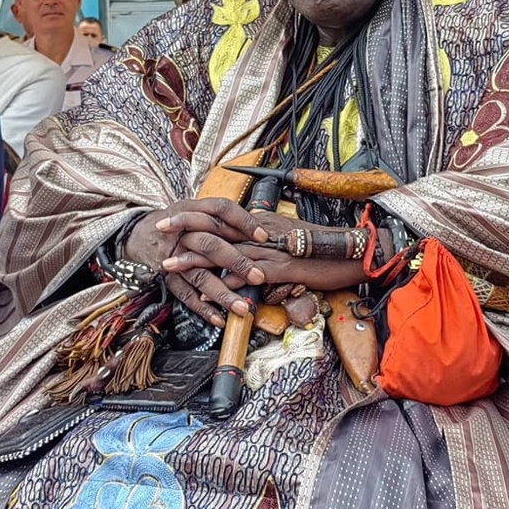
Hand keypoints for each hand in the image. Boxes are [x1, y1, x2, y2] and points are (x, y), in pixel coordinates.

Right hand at [123, 198, 268, 323]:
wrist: (140, 233)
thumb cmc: (178, 223)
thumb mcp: (196, 211)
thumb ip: (223, 219)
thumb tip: (260, 233)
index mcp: (192, 210)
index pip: (221, 210)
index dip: (243, 222)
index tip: (263, 237)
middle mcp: (181, 232)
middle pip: (211, 245)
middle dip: (237, 262)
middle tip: (258, 276)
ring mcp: (172, 256)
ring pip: (199, 275)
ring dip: (222, 293)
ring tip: (242, 307)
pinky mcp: (166, 276)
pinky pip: (185, 294)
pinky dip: (202, 308)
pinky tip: (219, 319)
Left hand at [167, 215, 380, 292]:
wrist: (352, 252)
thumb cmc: (321, 251)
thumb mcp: (288, 244)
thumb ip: (264, 247)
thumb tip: (245, 255)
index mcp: (261, 226)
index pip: (222, 219)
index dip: (196, 218)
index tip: (170, 218)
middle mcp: (262, 234)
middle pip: (217, 230)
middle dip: (185, 229)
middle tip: (157, 230)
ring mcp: (272, 250)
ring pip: (226, 252)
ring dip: (196, 259)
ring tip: (169, 263)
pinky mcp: (283, 267)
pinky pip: (250, 275)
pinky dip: (229, 283)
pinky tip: (209, 290)